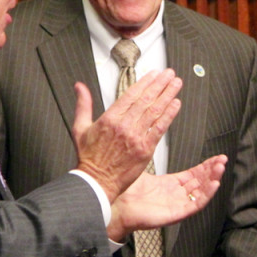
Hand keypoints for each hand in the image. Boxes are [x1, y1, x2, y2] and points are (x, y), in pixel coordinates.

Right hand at [72, 70, 182, 202]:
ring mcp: (136, 138)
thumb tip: (79, 87)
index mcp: (109, 119)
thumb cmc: (89, 158)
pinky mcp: (145, 150)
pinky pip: (160, 129)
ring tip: (176, 84)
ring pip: (155, 111)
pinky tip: (175, 105)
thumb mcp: (80, 128)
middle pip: (146, 100)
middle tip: (170, 74)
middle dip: (160, 84)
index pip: (131, 95)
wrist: (96, 182)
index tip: (154, 74)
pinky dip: (169, 115)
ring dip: (168, 95)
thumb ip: (83, 105)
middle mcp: (124, 126)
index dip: (145, 82)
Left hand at [107, 155, 227, 241]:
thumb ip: (151, 150)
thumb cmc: (126, 189)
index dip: (206, 166)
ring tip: (220, 167)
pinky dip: (206, 195)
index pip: (194, 175)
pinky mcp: (176, 213)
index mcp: (169, 185)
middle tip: (222, 160)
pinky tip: (214, 184)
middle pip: (200, 183)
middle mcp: (175, 195)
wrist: (116, 204)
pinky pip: (195, 205)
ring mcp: (176, 205)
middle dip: (212, 171)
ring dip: (212, 179)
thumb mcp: (143, 166)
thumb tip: (152, 132)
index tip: (217, 157)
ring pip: (201, 193)